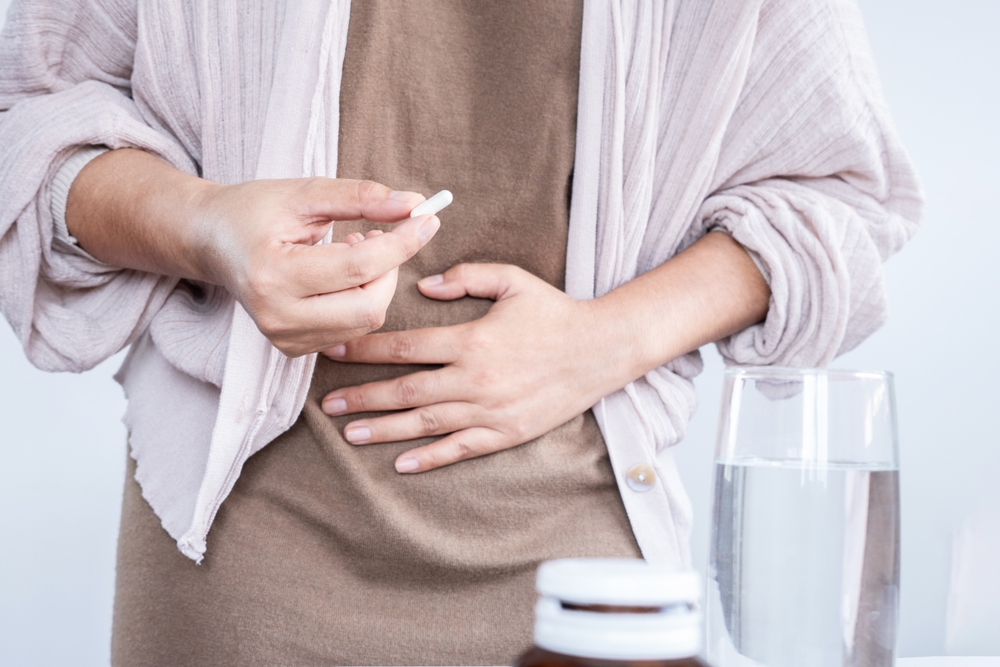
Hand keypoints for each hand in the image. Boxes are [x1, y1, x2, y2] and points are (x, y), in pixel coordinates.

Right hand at [67, 150, 439, 357]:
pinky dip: (360, 300)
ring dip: (376, 283)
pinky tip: (339, 275)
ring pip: (366, 321)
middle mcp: (276, 316)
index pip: (359, 266)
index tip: (428, 218)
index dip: (402, 242)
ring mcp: (282, 338)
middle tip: (377, 235)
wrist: (212, 241)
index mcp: (273, 273)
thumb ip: (360, 197)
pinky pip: (351, 330)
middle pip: (370, 305)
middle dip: (389, 268)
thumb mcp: (306, 193)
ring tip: (351, 249)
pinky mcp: (291, 349)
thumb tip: (414, 206)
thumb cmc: (256, 211)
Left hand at [319, 263, 635, 472]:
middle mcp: (475, 379)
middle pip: (406, 390)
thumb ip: (466, 276)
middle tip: (328, 405)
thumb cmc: (554, 312)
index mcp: (472, 340)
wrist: (601, 350)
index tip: (336, 353)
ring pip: (426, 423)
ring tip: (351, 434)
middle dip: (363, 397)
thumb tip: (423, 285)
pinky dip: (431, 458)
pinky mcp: (507, 433)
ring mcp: (490, 411)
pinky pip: (461, 449)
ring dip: (385, 430)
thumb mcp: (513, 280)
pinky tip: (402, 463)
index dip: (367, 350)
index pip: (406, 347)